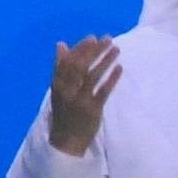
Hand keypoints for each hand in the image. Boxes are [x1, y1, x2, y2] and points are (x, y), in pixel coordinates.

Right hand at [46, 35, 121, 155]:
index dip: (80, 49)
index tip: (92, 37)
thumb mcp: (59, 89)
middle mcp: (67, 90)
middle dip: (93, 51)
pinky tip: (120, 68)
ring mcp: (79, 100)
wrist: (66, 140)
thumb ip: (60, 67)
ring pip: (92, 76)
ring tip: (116, 49)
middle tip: (107, 38)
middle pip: (80, 66)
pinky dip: (111, 79)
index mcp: (57, 84)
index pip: (68, 61)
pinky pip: (103, 91)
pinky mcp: (92, 109)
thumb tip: (61, 44)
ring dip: (104, 60)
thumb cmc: (65, 111)